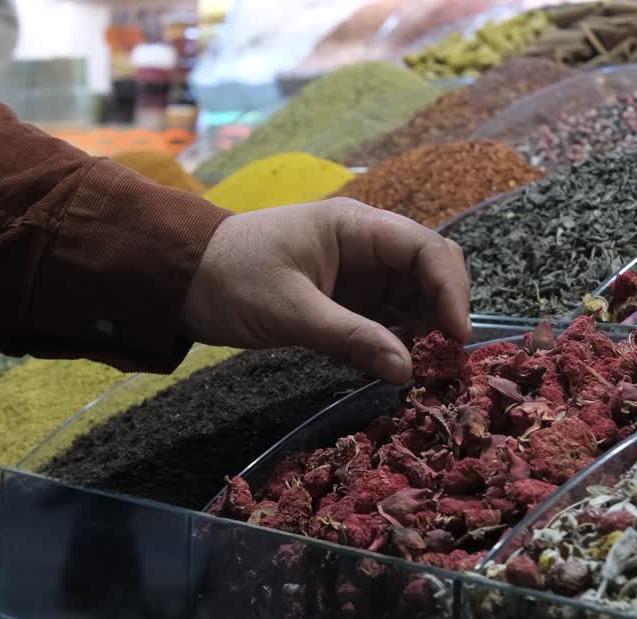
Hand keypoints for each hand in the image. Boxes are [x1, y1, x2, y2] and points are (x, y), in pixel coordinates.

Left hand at [182, 198, 470, 383]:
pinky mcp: (345, 301)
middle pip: (429, 272)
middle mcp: (365, 246)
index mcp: (355, 228)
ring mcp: (357, 273)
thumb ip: (351, 339)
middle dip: (443, 312)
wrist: (179, 280)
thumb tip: (407, 371)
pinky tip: (395, 368)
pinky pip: (387, 319)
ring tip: (423, 372)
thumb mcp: (290, 312)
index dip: (451, 291)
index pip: (426, 249)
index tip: (457, 338)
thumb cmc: (229, 280)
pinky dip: (397, 343)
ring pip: (412, 299)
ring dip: (423, 332)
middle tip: (445, 361)